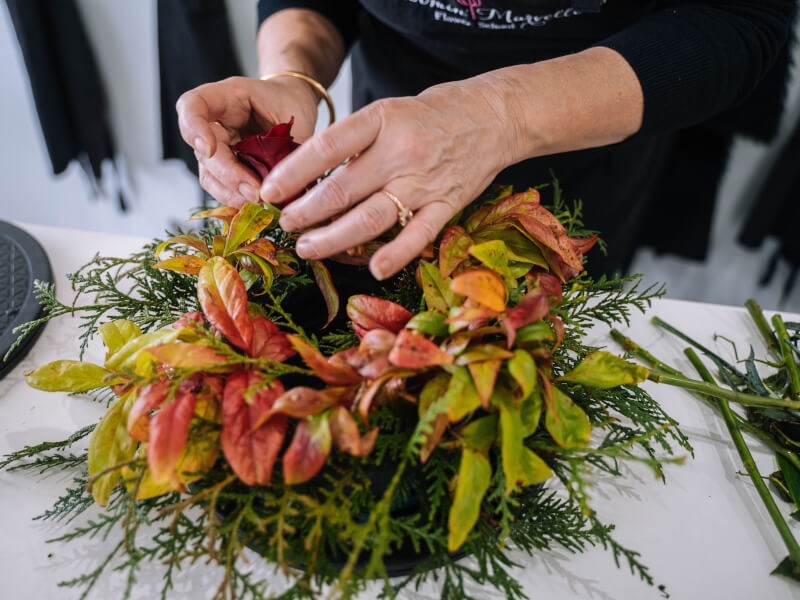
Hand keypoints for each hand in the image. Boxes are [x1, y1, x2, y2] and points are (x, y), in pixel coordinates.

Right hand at [176, 76, 318, 207]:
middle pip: (202, 150)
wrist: (293, 107)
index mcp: (225, 97)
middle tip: (255, 192)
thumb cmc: (290, 103)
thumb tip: (284, 184)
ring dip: (231, 193)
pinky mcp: (227, 168)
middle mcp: (214, 123)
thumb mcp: (293, 115)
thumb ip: (284, 143)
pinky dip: (237, 199)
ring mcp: (217, 147)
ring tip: (258, 202)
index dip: (193, 128)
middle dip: (227, 175)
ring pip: (210, 175)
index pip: (192, 106)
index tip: (209, 149)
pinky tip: (254, 206)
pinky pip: (223, 188)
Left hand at [262, 79, 514, 279]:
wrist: (494, 116)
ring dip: (335, 239)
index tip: (268, 192)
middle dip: (306, 213)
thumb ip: (356, 143)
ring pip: (372, 218)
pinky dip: (395, 255)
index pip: (326, 148)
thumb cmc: (433, 114)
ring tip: (309, 249)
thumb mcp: (388, 112)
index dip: (292, 173)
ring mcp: (425, 181)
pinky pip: (419, 235)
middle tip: (285, 225)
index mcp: (382, 120)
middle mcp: (401, 151)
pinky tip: (373, 269)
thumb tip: (312, 177)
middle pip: (342, 190)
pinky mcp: (447, 204)